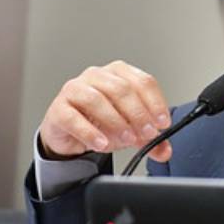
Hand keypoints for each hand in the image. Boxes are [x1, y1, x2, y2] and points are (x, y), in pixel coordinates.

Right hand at [38, 60, 171, 162]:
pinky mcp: (58, 108)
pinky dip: (90, 132)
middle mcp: (97, 75)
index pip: (143, 81)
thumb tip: (164, 150)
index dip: (155, 103)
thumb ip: (149, 139)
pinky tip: (101, 143)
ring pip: (97, 99)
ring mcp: (75, 89)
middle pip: (121, 89)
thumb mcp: (130, 129)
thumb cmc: (100, 121)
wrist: (70, 132)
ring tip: (126, 140)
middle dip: (137, 114)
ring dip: (116, 122)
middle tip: (146, 134)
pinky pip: (73, 118)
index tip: (162, 123)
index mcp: (119, 73)